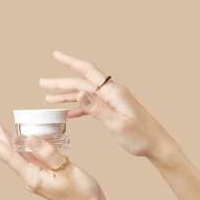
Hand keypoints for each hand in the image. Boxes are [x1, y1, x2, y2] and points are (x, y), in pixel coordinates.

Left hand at [0, 116, 103, 199]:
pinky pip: (30, 157)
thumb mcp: (66, 170)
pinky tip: (24, 138)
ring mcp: (36, 176)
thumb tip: (30, 138)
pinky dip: (24, 145)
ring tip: (1, 125)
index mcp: (32, 177)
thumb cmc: (80, 192)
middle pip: (10, 153)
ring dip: (10, 139)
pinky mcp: (43, 174)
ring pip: (19, 154)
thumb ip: (48, 153)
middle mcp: (30, 177)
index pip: (8, 155)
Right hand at [39, 51, 176, 161]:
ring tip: (49, 98)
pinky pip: (91, 105)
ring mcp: (112, 100)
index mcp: (113, 92)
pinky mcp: (112, 109)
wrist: (157, 144)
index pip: (87, 71)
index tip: (55, 55)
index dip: (70, 62)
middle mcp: (112, 92)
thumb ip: (98, 108)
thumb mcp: (118, 124)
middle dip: (61, 83)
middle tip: (42, 83)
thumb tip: (79, 92)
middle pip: (81, 82)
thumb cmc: (141, 137)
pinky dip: (78, 108)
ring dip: (66, 95)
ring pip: (84, 93)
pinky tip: (68, 114)